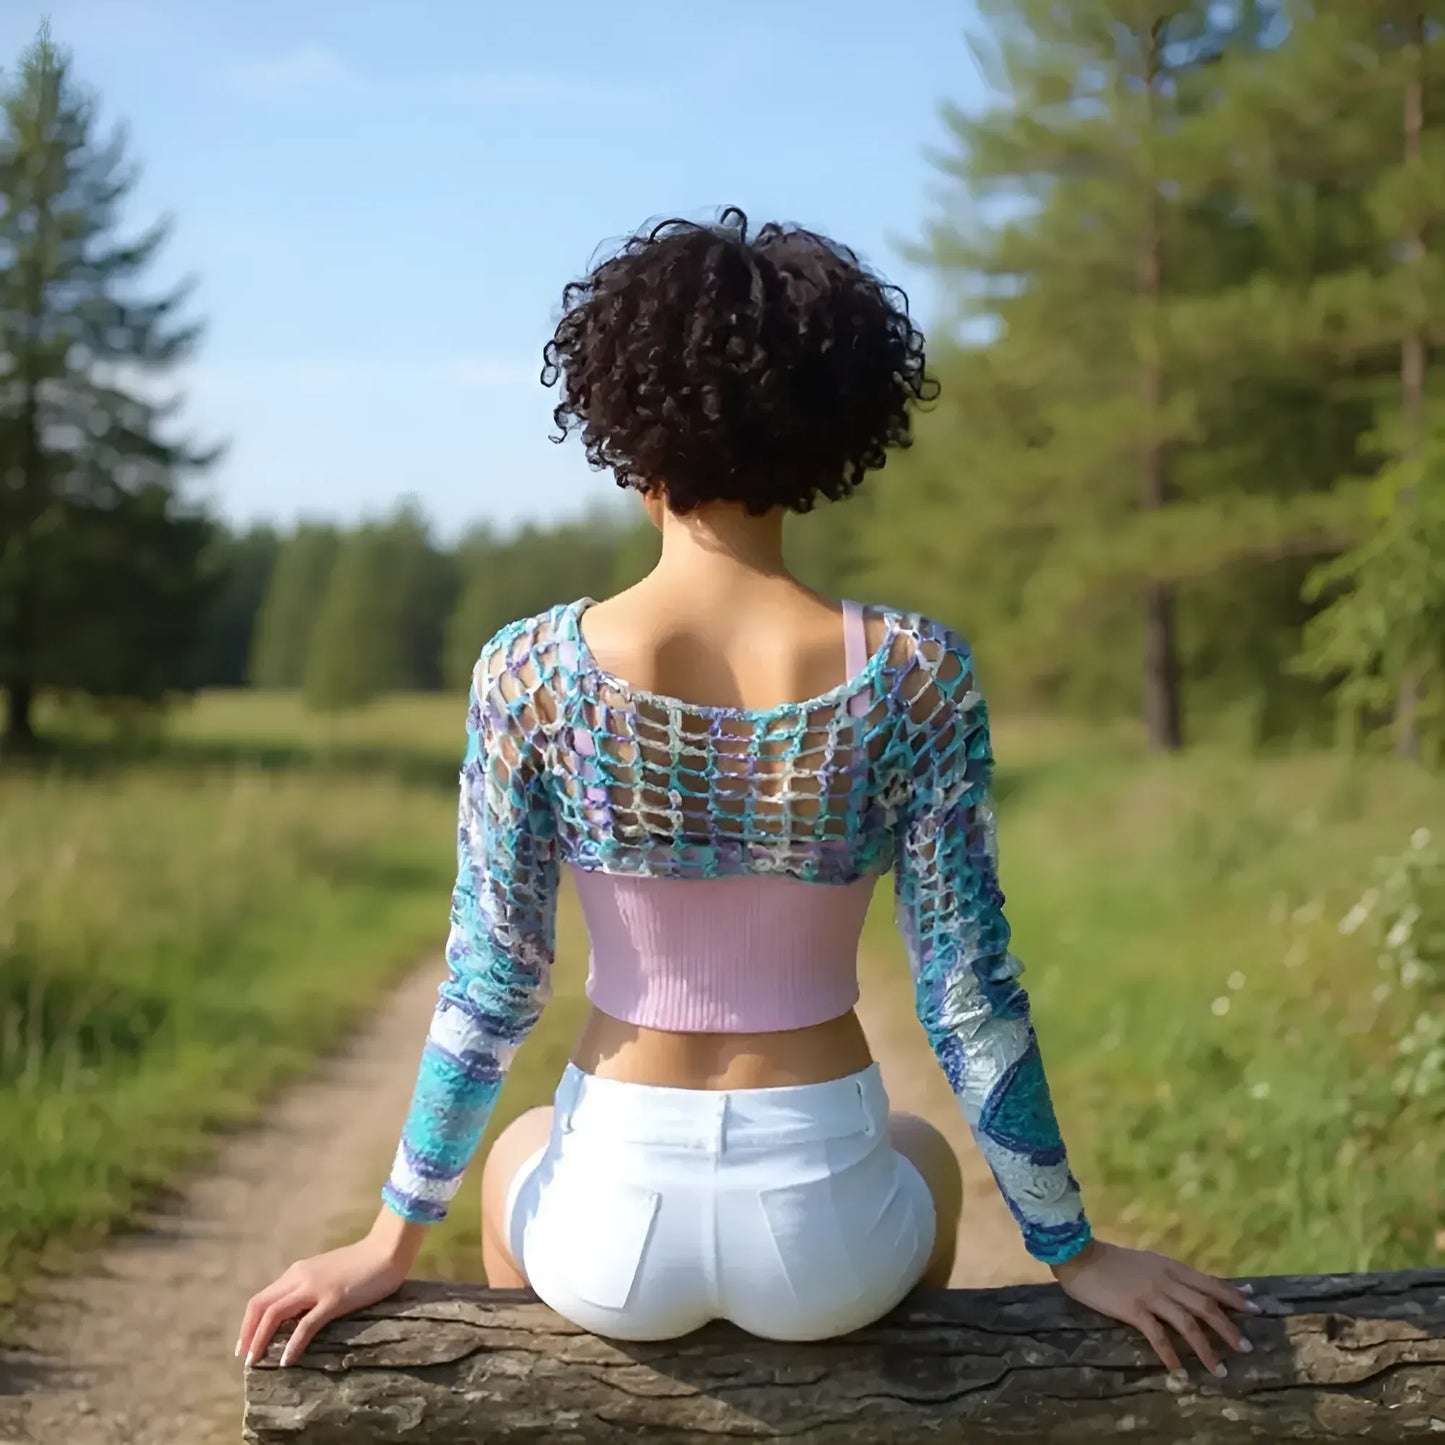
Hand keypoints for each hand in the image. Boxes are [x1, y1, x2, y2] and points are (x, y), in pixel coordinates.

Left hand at [237, 1231, 411, 1367]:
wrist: (386, 1251)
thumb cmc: (361, 1264)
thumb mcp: (326, 1274)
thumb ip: (309, 1289)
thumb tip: (295, 1316)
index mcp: (298, 1272)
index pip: (261, 1298)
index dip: (248, 1323)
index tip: (244, 1344)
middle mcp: (300, 1277)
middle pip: (260, 1305)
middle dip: (247, 1334)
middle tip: (245, 1359)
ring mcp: (316, 1288)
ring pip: (275, 1314)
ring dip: (261, 1340)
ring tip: (255, 1362)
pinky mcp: (334, 1299)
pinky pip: (306, 1325)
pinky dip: (292, 1345)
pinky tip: (287, 1362)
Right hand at [1051, 1239, 1259, 1377]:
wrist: (1080, 1255)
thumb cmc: (1112, 1260)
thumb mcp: (1148, 1262)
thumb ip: (1171, 1274)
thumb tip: (1196, 1285)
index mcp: (1170, 1266)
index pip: (1210, 1283)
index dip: (1234, 1296)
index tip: (1258, 1307)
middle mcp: (1165, 1280)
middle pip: (1206, 1305)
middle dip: (1229, 1328)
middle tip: (1246, 1347)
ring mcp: (1150, 1294)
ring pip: (1187, 1324)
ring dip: (1207, 1349)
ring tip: (1221, 1370)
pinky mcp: (1132, 1309)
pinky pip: (1157, 1336)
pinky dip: (1171, 1355)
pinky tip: (1180, 1371)